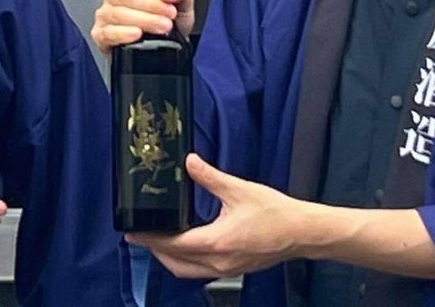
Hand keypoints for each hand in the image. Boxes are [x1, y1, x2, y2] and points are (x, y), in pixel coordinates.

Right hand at [91, 0, 194, 52]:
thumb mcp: (183, 0)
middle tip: (169, 14)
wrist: (171, 48)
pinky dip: (123, 34)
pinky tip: (137, 35)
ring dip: (142, 20)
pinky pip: (107, 33)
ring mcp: (105, 15)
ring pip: (116, 13)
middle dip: (149, 5)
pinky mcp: (102, 36)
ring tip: (162, 26)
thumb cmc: (172, 21)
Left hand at [129, 154, 301, 279]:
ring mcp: (226, 269)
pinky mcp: (234, 269)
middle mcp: (219, 261)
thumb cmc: (276, 213)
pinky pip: (201, 271)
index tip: (133, 233)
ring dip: (170, 259)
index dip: (150, 239)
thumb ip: (210, 177)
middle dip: (155, 251)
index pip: (173, 245)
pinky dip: (187, 262)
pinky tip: (187, 246)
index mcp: (217, 242)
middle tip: (141, 236)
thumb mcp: (239, 190)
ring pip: (187, 271)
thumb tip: (190, 163)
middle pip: (175, 264)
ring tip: (159, 241)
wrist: (302, 232)